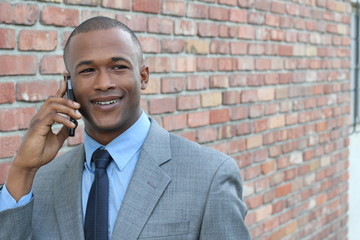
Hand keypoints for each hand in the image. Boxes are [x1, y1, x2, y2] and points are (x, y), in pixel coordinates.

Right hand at [6, 78, 81, 199]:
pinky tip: (72, 125)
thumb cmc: (41, 152)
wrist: (30, 164)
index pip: (53, 100)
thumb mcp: (57, 139)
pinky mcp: (37, 127)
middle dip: (67, 99)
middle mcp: (40, 116)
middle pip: (53, 99)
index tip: (68, 81)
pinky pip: (52, 117)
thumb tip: (73, 123)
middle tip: (79, 107)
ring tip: (77, 116)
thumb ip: (63, 130)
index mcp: (44, 118)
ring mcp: (38, 121)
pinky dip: (64, 119)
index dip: (60, 89)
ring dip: (67, 108)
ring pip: (52, 105)